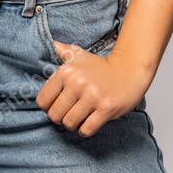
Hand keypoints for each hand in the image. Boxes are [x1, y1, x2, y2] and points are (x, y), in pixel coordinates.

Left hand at [35, 40, 151, 137]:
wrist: (129, 70)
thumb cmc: (100, 65)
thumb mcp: (78, 54)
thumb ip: (62, 49)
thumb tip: (50, 43)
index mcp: (66, 71)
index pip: (43, 100)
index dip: (47, 106)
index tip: (56, 105)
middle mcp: (77, 83)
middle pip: (54, 115)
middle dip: (59, 117)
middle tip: (67, 113)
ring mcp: (92, 96)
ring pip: (69, 123)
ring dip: (72, 124)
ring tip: (78, 117)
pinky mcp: (106, 108)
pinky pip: (86, 129)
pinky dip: (85, 130)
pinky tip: (88, 122)